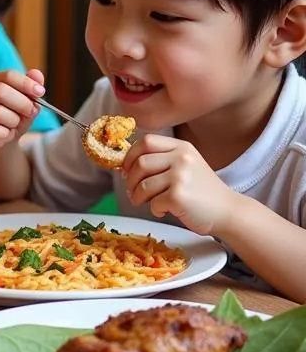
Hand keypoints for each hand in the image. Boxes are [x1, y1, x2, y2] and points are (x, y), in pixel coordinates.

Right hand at [0, 69, 44, 150]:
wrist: (3, 138)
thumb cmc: (15, 115)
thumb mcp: (27, 101)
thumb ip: (32, 87)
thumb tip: (36, 74)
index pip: (8, 75)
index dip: (26, 83)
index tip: (40, 93)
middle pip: (0, 91)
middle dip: (22, 103)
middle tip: (32, 112)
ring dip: (14, 121)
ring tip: (16, 124)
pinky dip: (5, 134)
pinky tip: (6, 133)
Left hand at [122, 135, 237, 235]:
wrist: (228, 211)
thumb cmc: (201, 191)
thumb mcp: (186, 165)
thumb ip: (161, 160)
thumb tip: (124, 166)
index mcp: (182, 147)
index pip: (146, 141)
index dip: (130, 156)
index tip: (126, 169)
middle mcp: (182, 158)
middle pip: (140, 163)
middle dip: (130, 180)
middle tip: (133, 191)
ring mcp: (180, 176)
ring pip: (142, 185)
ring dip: (137, 197)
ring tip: (145, 202)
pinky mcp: (178, 196)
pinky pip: (153, 202)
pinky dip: (154, 210)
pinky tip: (164, 211)